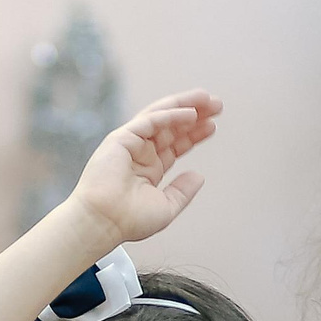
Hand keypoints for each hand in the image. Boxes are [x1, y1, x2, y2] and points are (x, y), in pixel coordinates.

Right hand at [63, 92, 221, 250]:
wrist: (104, 222)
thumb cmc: (129, 220)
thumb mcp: (167, 207)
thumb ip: (183, 191)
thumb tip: (199, 176)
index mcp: (149, 169)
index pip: (175, 145)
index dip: (194, 134)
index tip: (212, 126)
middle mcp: (140, 153)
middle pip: (171, 127)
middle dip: (195, 114)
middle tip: (217, 105)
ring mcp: (130, 143)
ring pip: (161, 117)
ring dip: (185, 105)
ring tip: (207, 98)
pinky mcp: (121, 138)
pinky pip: (150, 120)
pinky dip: (171, 115)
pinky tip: (191, 113)